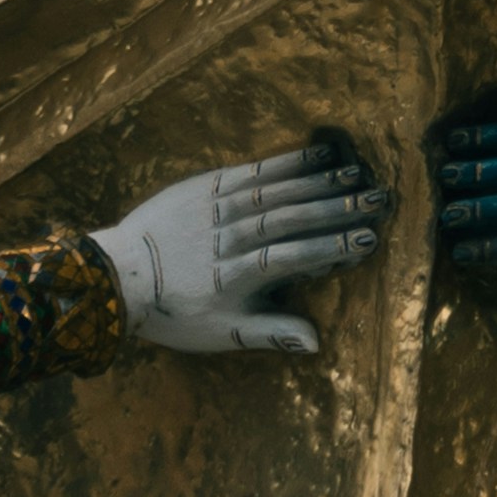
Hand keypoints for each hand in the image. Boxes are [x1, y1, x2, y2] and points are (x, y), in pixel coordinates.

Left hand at [92, 133, 391, 357]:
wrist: (116, 275)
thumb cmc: (173, 312)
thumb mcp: (220, 334)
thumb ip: (271, 333)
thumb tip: (318, 342)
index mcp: (233, 278)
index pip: (291, 258)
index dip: (331, 247)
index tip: (369, 240)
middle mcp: (229, 238)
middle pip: (290, 219)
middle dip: (338, 210)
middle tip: (380, 202)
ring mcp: (218, 207)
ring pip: (276, 191)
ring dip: (320, 182)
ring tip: (359, 177)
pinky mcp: (208, 184)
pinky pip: (255, 169)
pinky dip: (289, 161)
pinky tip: (322, 153)